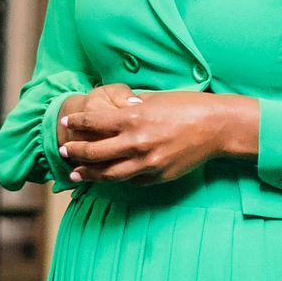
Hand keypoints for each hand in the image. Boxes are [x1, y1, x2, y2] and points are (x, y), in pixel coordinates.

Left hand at [56, 86, 254, 183]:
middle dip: (74, 151)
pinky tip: (108, 176)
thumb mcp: (154, 100)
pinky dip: (118, 178)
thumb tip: (112, 110)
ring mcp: (147, 163)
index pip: (92, 123)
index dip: (76, 123)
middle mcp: (136, 143)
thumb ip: (130, 108)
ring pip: (108, 174)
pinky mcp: (158, 176)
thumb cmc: (187, 106)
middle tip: (64, 150)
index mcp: (133, 119)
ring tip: (75, 174)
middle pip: (93, 153)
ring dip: (88, 174)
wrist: (217, 127)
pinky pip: (131, 180)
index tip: (67, 123)